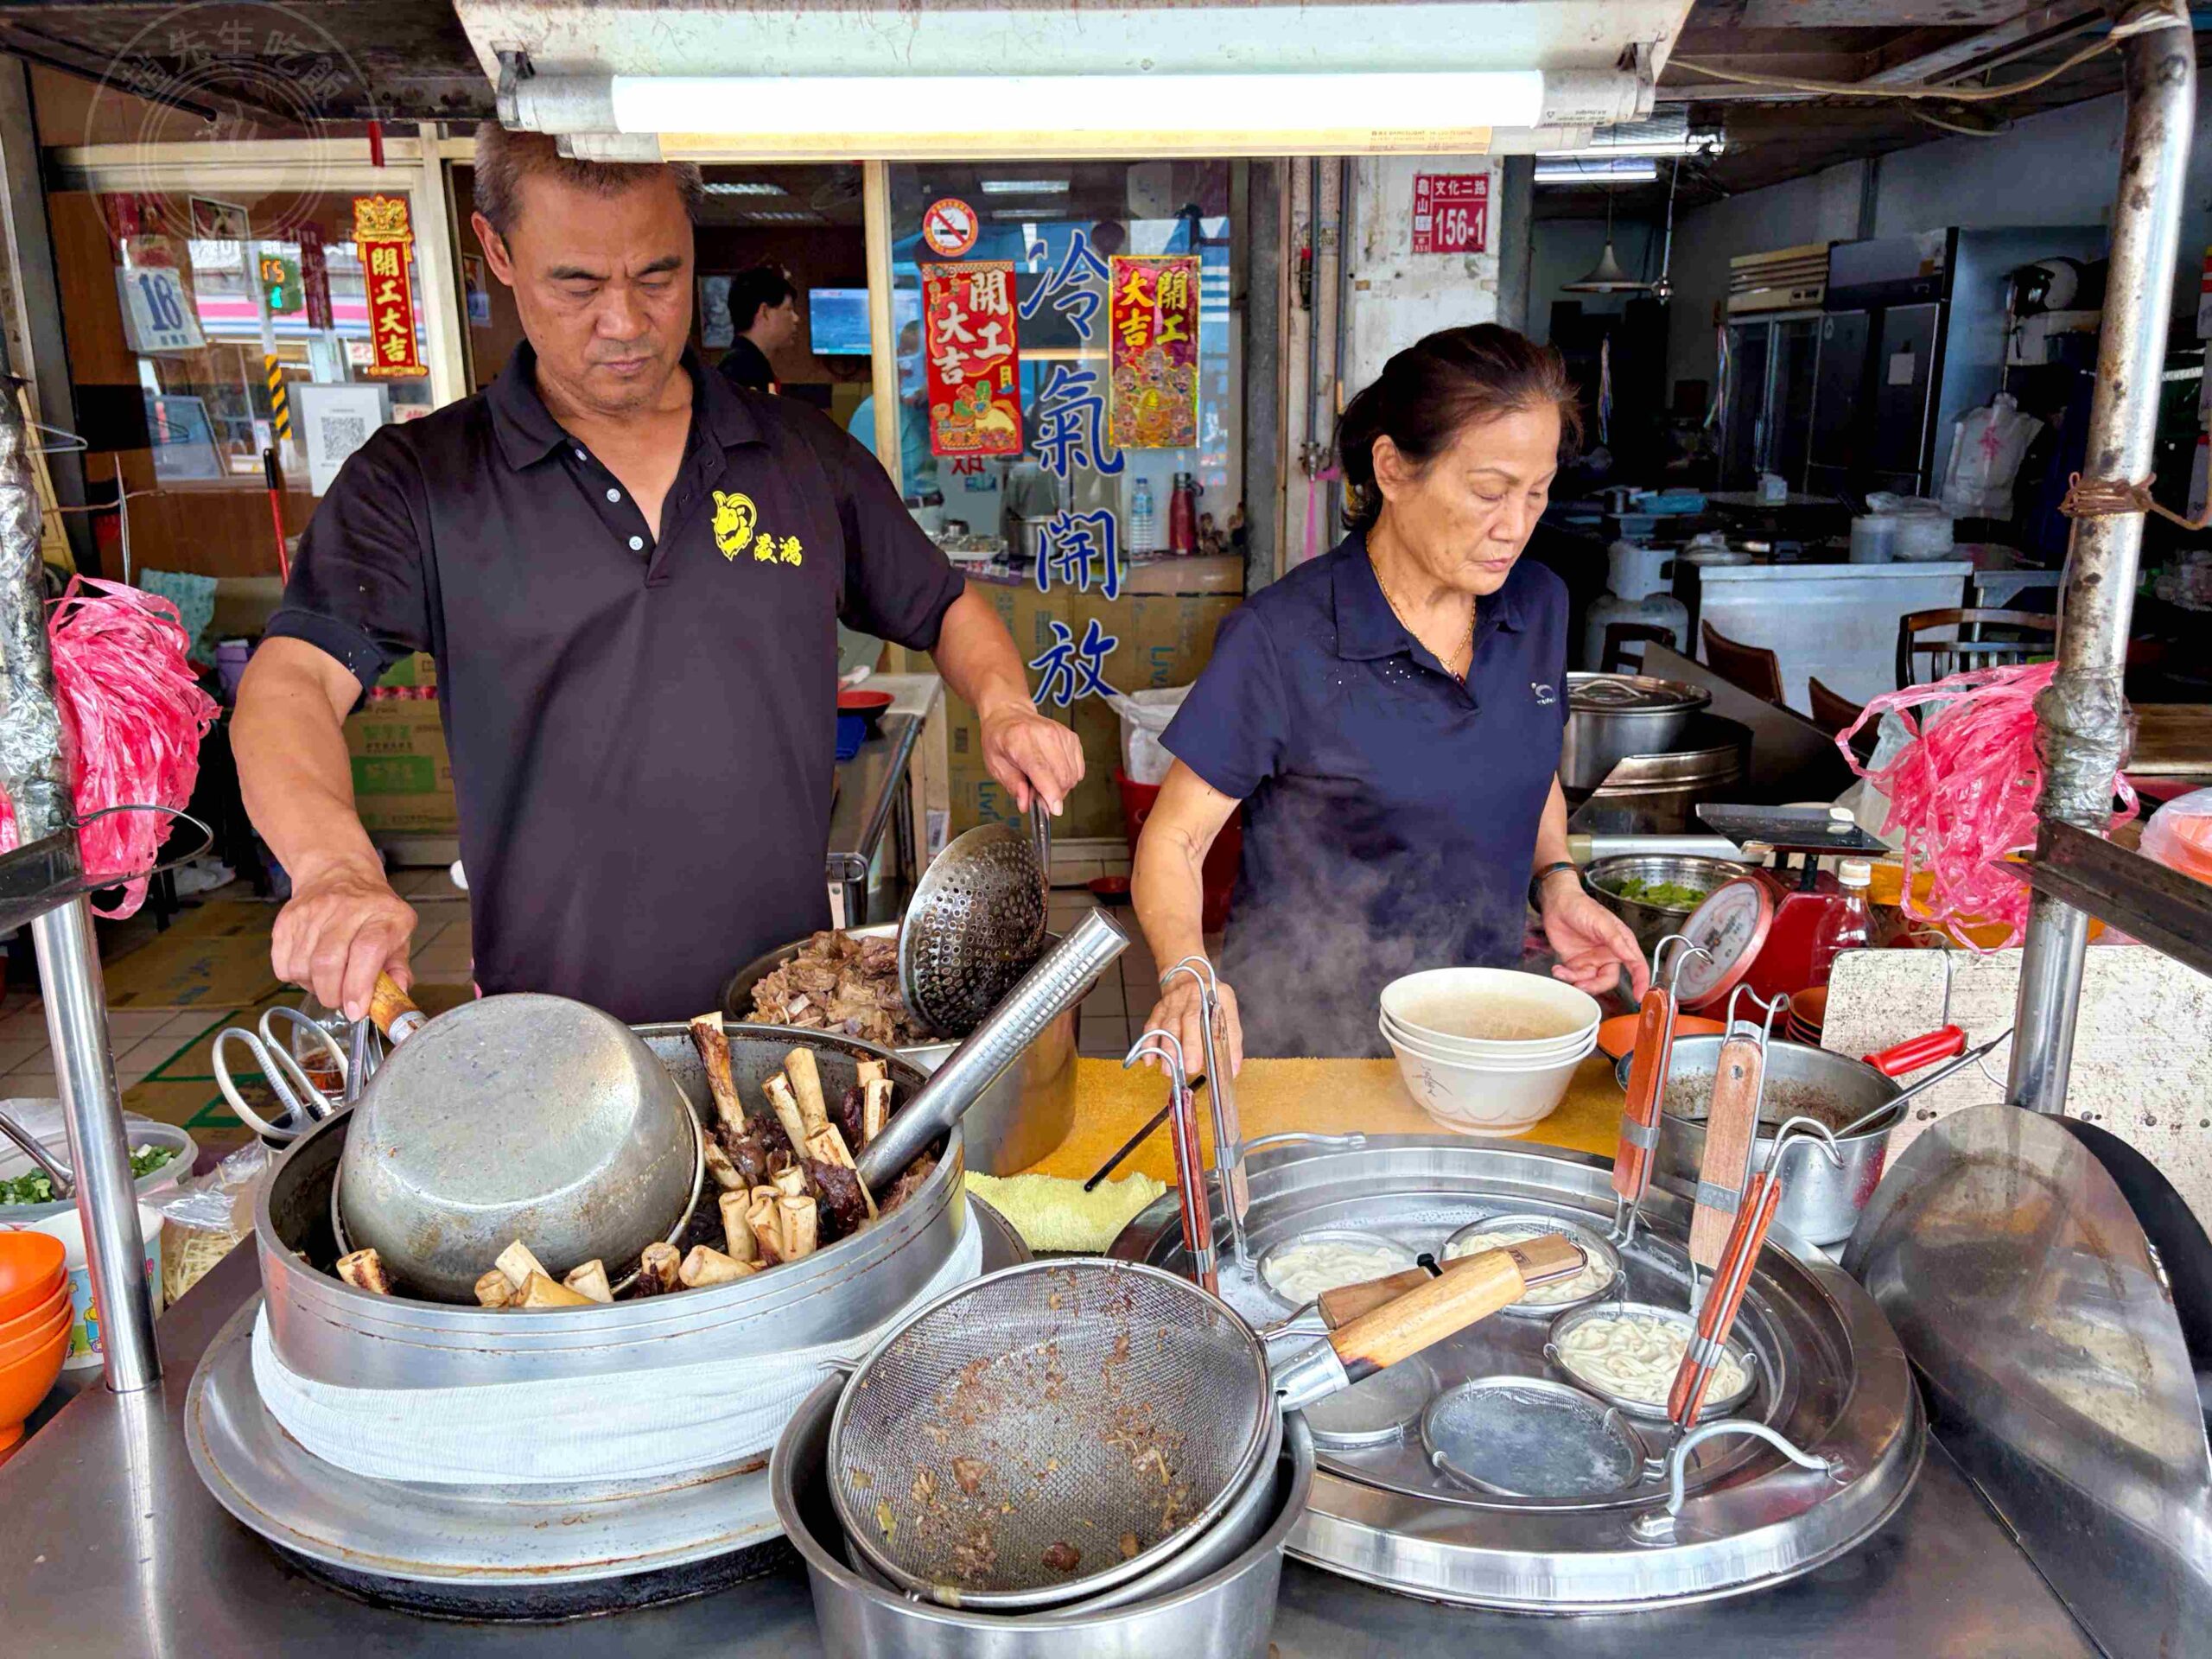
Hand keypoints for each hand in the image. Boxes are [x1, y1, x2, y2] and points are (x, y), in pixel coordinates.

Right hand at [272, 856, 417, 1021]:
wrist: (339, 873)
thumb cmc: (373, 911)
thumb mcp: (399, 933)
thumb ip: (399, 967)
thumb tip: (396, 995)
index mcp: (382, 914)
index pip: (367, 951)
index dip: (359, 986)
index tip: (356, 1010)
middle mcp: (346, 909)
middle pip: (328, 962)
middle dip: (332, 994)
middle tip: (340, 1001)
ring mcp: (312, 912)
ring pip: (302, 967)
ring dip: (313, 986)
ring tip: (327, 979)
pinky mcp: (288, 919)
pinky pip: (282, 964)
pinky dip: (295, 977)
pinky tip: (310, 968)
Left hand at [979, 700, 1084, 813]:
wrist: (1010, 714)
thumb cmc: (1000, 738)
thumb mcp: (995, 764)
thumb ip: (1012, 785)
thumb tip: (1025, 804)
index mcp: (1020, 740)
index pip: (1041, 769)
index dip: (1050, 792)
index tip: (1054, 810)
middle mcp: (1045, 735)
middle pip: (1061, 776)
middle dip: (1052, 794)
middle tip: (1036, 792)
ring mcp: (1061, 735)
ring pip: (1072, 776)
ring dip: (1060, 787)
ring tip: (1042, 780)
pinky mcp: (1072, 738)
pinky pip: (1078, 769)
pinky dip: (1068, 777)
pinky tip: (1053, 772)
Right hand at [1138, 972, 1243, 1080]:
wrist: (1186, 976)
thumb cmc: (1209, 1000)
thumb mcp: (1227, 1010)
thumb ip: (1231, 1037)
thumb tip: (1232, 1068)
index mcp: (1217, 996)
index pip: (1224, 1019)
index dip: (1224, 1042)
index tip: (1226, 1065)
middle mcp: (1194, 997)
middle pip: (1191, 1020)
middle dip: (1190, 1046)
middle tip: (1191, 1067)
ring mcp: (1174, 1002)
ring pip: (1170, 1025)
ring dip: (1169, 1048)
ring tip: (1169, 1069)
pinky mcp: (1159, 1009)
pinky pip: (1152, 1026)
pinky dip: (1149, 1043)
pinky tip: (1149, 1059)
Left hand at [1539, 878, 1649, 1000]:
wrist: (1557, 903)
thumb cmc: (1583, 907)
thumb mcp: (1602, 922)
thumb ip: (1617, 941)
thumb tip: (1631, 957)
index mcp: (1621, 944)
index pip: (1636, 966)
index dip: (1641, 982)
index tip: (1640, 996)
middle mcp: (1608, 955)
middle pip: (1608, 980)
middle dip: (1596, 986)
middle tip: (1583, 985)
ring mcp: (1591, 960)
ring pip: (1590, 982)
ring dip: (1577, 981)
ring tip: (1564, 973)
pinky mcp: (1575, 963)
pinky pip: (1574, 977)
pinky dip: (1566, 977)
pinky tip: (1558, 969)